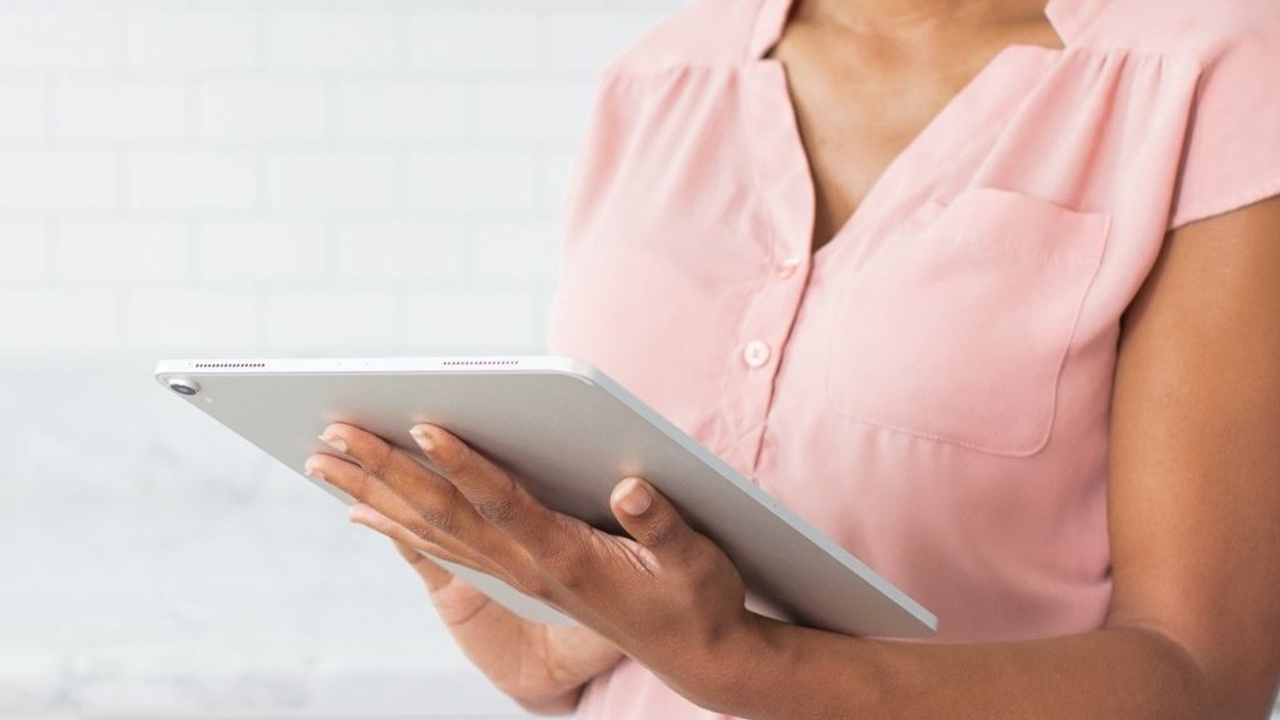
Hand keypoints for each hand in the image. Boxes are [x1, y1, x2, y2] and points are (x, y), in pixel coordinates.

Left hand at [304, 422, 758, 705]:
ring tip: (324, 460)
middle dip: (386, 472)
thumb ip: (663, 527)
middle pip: (444, 514)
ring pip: (431, 530)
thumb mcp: (696, 564)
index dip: (465, 465)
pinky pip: (441, 547)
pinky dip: (396, 525)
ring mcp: (517, 575)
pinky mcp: (515, 576)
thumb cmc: (698, 600)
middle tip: (332, 435)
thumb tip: (633, 485)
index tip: (425, 427)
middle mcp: (529, 567)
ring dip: (374, 494)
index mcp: (567, 558)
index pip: (504, 504)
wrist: (694, 655)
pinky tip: (363, 508)